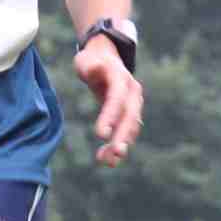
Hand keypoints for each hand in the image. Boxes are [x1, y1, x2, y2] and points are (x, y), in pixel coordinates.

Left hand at [75, 35, 142, 165]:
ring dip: (120, 145)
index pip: (117, 99)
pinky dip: (117, 145)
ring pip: (130, 128)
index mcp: (121, 79)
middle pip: (130, 117)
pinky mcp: (128, 115)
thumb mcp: (88, 60)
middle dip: (123, 136)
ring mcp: (133, 105)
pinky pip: (126, 132)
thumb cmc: (92, 60)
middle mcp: (132, 93)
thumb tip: (96, 67)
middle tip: (116, 154)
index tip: (100, 134)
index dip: (110, 116)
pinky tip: (106, 159)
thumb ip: (92, 66)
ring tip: (108, 162)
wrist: (104, 58)